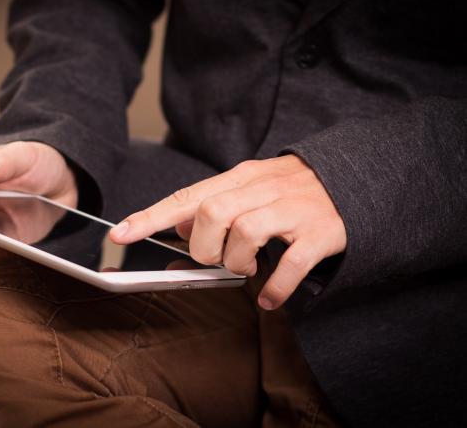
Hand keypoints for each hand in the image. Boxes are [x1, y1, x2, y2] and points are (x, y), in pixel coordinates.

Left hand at [109, 155, 345, 309]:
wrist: (354, 177)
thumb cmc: (291, 189)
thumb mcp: (249, 187)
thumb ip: (213, 203)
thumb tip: (178, 225)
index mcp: (241, 178)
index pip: (187, 196)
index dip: (150, 217)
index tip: (120, 234)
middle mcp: (263, 189)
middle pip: (213, 213)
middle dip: (205, 246)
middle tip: (217, 258)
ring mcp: (292, 209)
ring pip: (246, 232)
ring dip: (237, 261)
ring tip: (246, 268)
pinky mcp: (319, 232)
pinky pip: (291, 263)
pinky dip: (275, 287)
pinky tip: (269, 297)